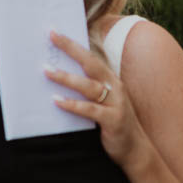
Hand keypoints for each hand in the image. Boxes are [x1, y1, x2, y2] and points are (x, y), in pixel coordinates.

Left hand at [46, 31, 151, 169]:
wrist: (136, 150)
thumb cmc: (113, 124)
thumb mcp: (102, 103)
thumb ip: (86, 91)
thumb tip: (57, 78)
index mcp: (110, 79)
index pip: (90, 57)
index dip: (72, 44)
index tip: (54, 32)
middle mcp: (115, 86)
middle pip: (90, 63)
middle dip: (70, 48)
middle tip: (51, 38)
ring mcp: (116, 103)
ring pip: (88, 86)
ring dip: (66, 78)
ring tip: (46, 71)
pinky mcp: (113, 120)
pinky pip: (89, 110)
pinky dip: (73, 105)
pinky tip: (57, 101)